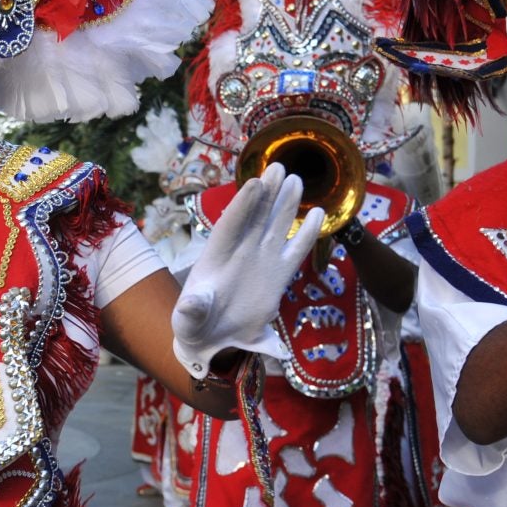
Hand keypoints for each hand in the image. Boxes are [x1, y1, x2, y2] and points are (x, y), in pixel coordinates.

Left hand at [172, 164, 325, 377]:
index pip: (230, 225)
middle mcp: (240, 252)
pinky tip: (319, 213)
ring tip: (295, 180)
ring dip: (285, 203)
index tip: (254, 184)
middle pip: (255, 217)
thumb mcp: (188, 320)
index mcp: (215, 257)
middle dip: (266, 193)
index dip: (242, 205)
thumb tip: (191, 304)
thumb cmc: (196, 323)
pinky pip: (296, 251)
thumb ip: (191, 310)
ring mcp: (261, 261)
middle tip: (277, 168)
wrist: (213, 339)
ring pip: (275, 226)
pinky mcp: (278, 275)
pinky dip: (307, 233)